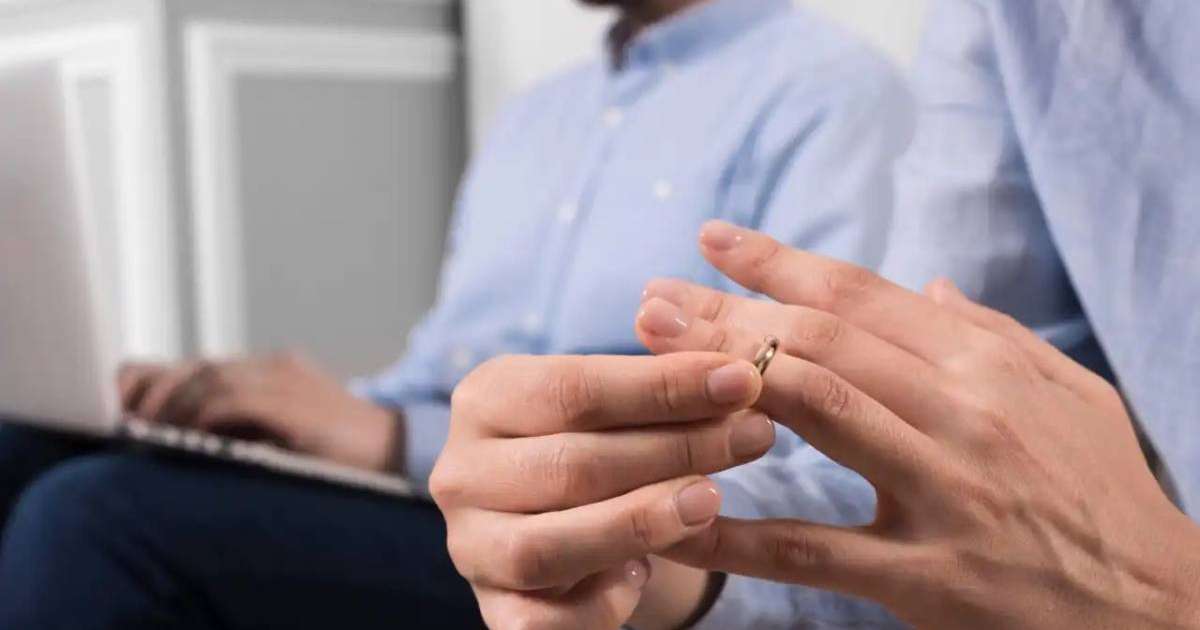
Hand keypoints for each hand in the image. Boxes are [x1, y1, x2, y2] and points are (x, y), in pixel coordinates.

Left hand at [118, 351, 397, 470]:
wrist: (393, 448)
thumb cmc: (335, 449)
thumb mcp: (283, 431)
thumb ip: (245, 423)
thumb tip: (183, 436)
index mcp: (272, 370)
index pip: (202, 363)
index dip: (158, 376)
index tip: (125, 401)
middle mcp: (275, 367)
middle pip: (200, 366)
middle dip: (156, 390)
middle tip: (129, 419)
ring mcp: (287, 381)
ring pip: (212, 378)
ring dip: (174, 405)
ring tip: (151, 429)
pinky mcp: (295, 404)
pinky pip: (237, 400)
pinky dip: (206, 415)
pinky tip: (191, 434)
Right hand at [430, 353, 773, 629]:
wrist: (562, 518)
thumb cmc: (598, 443)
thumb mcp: (618, 405)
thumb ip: (660, 386)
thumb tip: (736, 371)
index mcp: (486, 397)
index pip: (575, 387)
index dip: (664, 386)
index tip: (743, 380)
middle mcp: (461, 470)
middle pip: (570, 466)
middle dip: (674, 451)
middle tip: (755, 437)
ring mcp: (470, 546)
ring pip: (547, 546)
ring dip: (637, 524)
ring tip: (711, 501)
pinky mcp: (493, 612)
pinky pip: (539, 623)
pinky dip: (598, 605)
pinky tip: (643, 576)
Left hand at [634, 220, 1199, 628]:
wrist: (1160, 608)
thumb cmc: (1106, 495)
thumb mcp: (1069, 395)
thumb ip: (994, 334)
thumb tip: (932, 281)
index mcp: (986, 367)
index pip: (862, 296)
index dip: (780, 261)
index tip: (714, 238)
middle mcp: (963, 414)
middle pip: (820, 342)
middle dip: (726, 312)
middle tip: (653, 299)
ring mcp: (945, 493)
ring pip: (815, 412)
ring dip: (722, 377)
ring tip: (654, 358)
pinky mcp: (930, 579)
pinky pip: (815, 549)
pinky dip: (742, 530)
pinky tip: (681, 511)